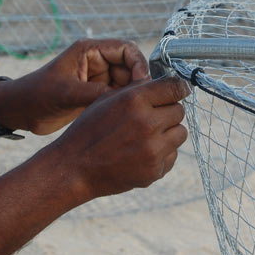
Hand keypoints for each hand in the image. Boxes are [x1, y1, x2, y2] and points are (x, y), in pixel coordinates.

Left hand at [0, 39, 148, 134]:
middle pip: (130, 66)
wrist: (19, 112)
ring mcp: (98, 78)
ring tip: (135, 110)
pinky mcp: (96, 93)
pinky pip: (118, 95)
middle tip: (142, 100)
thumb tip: (127, 98)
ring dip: (133, 94)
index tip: (142, 83)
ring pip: (127, 82)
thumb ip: (98, 93)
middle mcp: (97, 61)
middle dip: (138, 81)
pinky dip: (124, 103)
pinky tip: (127, 115)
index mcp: (90, 51)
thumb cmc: (36, 95)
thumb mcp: (67, 93)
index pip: (126, 49)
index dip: (138, 64)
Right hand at [52, 77, 189, 199]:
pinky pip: (173, 155)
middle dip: (168, 111)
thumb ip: (138, 90)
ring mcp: (153, 150)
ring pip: (180, 133)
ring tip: (148, 135)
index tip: (180, 90)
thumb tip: (166, 84)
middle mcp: (147, 123)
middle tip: (153, 117)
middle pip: (179, 111)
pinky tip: (143, 152)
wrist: (74, 167)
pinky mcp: (154, 171)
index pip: (175, 87)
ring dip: (169, 132)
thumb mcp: (108, 98)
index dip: (179, 88)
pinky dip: (163, 153)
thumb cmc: (89, 129)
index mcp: (135, 100)